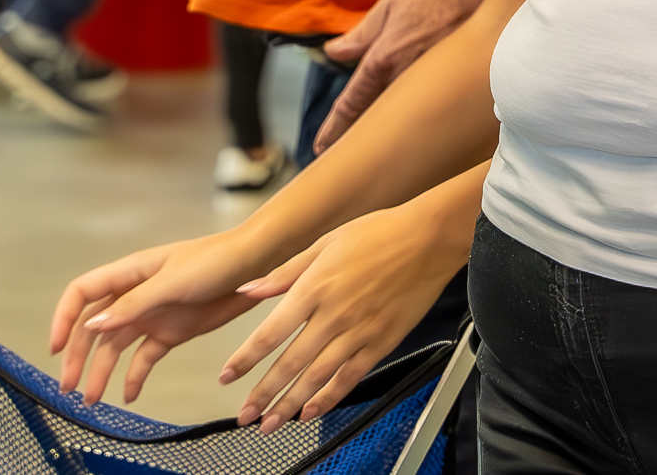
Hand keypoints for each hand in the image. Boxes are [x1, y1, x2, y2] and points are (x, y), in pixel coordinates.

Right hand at [49, 233, 263, 405]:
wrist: (252, 267)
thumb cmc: (213, 262)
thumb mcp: (172, 281)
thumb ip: (134, 304)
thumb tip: (93, 324)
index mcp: (129, 274)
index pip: (83, 293)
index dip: (64, 318)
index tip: (54, 349)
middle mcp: (133, 296)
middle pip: (93, 327)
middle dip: (77, 356)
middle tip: (68, 387)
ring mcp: (151, 316)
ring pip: (115, 347)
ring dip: (101, 372)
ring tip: (92, 400)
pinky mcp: (170, 333)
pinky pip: (144, 358)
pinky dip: (134, 377)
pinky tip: (128, 394)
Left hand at [222, 203, 470, 430]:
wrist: (429, 239)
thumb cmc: (379, 233)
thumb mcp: (325, 242)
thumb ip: (285, 272)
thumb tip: (249, 289)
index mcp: (315, 286)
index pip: (271, 332)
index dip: (246, 359)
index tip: (227, 376)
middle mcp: (334, 313)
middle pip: (291, 363)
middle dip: (264, 394)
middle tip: (245, 415)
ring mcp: (360, 331)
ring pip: (318, 377)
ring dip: (291, 404)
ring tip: (271, 423)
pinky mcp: (382, 342)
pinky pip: (351, 377)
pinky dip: (330, 398)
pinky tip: (312, 411)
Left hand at [314, 0, 491, 152]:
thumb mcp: (392, 3)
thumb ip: (361, 32)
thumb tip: (332, 51)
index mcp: (383, 58)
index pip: (352, 102)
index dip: (334, 128)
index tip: (320, 148)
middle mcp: (404, 78)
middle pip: (375, 119)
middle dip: (359, 138)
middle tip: (343, 156)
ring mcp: (429, 88)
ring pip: (401, 118)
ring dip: (389, 132)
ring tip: (379, 150)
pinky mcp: (452, 92)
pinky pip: (427, 111)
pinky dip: (416, 121)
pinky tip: (418, 132)